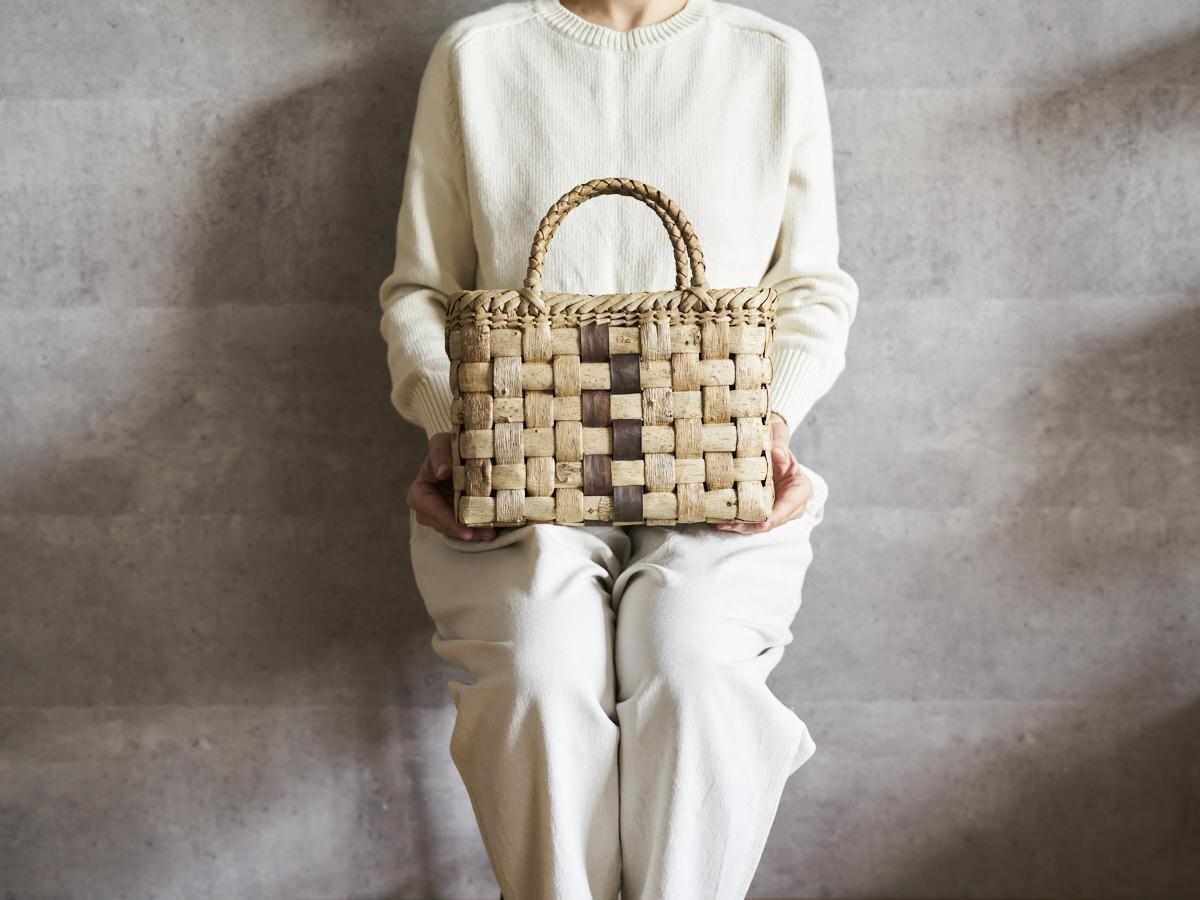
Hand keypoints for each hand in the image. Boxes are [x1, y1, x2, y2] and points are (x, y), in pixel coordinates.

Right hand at [406, 432, 497, 541]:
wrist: (459, 452)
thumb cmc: (448, 446)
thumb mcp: (441, 443)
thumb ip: (439, 454)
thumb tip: (443, 473)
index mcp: (419, 493)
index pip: (431, 509)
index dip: (447, 521)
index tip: (464, 530)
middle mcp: (427, 509)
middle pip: (445, 525)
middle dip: (465, 530)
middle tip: (487, 534)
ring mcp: (442, 515)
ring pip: (456, 530)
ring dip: (475, 533)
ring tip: (492, 533)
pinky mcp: (456, 518)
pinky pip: (465, 527)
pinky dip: (478, 529)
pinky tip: (492, 530)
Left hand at [716, 410, 812, 533]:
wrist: (768, 445)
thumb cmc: (776, 440)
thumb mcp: (779, 436)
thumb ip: (779, 444)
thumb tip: (777, 454)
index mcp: (801, 487)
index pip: (790, 505)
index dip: (776, 515)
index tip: (763, 522)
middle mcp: (793, 504)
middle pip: (774, 520)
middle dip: (753, 525)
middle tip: (732, 524)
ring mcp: (778, 510)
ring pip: (762, 524)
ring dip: (742, 526)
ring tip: (723, 524)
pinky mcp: (764, 511)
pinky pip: (753, 521)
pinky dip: (739, 522)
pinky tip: (723, 522)